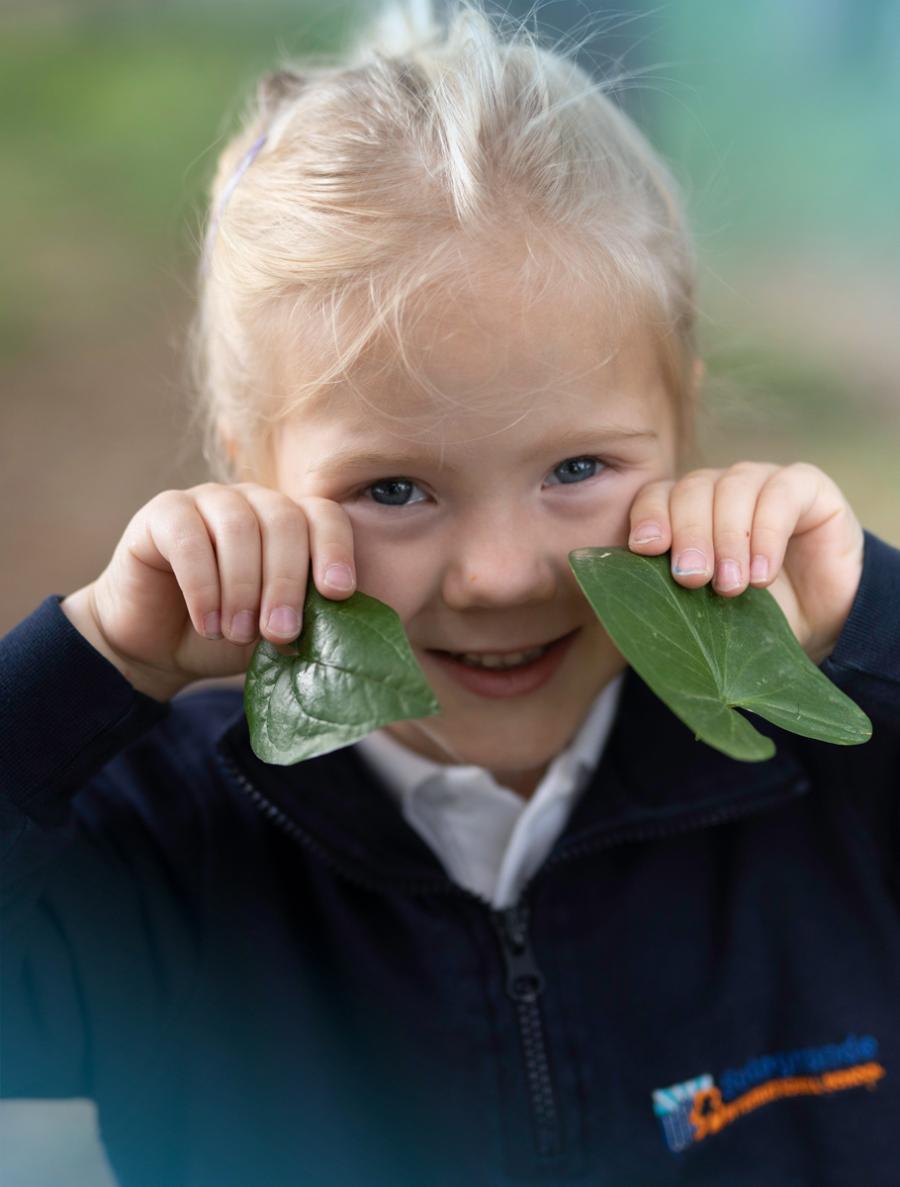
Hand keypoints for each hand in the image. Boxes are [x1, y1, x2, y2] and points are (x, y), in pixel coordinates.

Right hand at [61, 483, 356, 700]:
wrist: (157, 646)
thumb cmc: (226, 634)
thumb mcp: (273, 631)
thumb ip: (304, 619)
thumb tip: (338, 628)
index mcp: (289, 521)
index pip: (323, 515)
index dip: (334, 549)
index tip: (338, 592)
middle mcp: (252, 501)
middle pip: (284, 521)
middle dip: (287, 583)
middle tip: (281, 633)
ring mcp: (207, 499)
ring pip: (239, 527)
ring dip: (244, 588)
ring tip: (238, 633)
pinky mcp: (163, 513)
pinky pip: (190, 539)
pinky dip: (204, 587)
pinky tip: (209, 624)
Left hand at [626, 461, 864, 665]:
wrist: (820, 625)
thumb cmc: (750, 616)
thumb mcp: (702, 610)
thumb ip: (668, 594)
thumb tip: (625, 598)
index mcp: (686, 510)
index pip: (656, 496)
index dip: (649, 517)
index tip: (646, 550)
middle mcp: (720, 488)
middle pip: (692, 490)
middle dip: (688, 535)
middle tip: (692, 579)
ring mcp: (762, 481)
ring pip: (732, 487)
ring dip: (728, 538)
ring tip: (732, 586)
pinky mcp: (806, 487)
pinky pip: (780, 493)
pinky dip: (766, 534)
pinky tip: (762, 575)